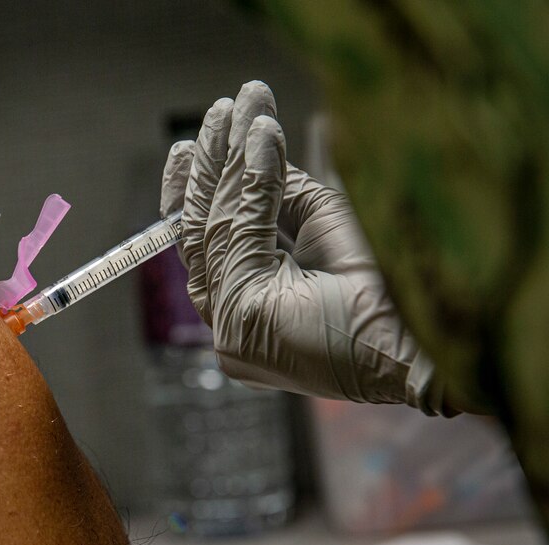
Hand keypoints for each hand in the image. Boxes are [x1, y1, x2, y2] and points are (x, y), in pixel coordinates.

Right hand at [162, 81, 452, 412]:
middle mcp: (237, 320)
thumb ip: (282, 196)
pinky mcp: (245, 319)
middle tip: (218, 111)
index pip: (215, 238)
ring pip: (213, 231)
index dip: (205, 185)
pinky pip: (238, 239)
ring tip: (233, 109)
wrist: (431, 346)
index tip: (202, 135)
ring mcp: (235, 325)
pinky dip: (249, 184)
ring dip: (223, 164)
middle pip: (204, 232)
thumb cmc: (395, 294)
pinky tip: (260, 135)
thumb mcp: (328, 228)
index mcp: (256, 304)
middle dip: (209, 166)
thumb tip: (257, 143)